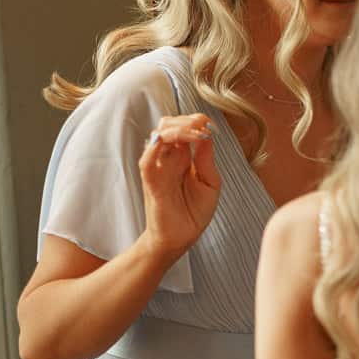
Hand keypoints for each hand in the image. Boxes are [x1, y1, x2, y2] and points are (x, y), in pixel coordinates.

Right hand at [140, 113, 221, 257]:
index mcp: (184, 157)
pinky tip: (170, 141)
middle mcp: (169, 158)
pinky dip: (155, 146)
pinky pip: (147, 159)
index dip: (196, 121)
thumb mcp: (210, 183)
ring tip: (195, 133)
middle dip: (186, 120)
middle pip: (169, 125)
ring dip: (176, 129)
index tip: (211, 125)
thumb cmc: (194, 212)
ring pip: (158, 135)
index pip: (184, 127)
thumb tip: (207, 134)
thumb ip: (206, 159)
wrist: (180, 238)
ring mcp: (158, 167)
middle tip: (203, 125)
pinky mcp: (151, 181)